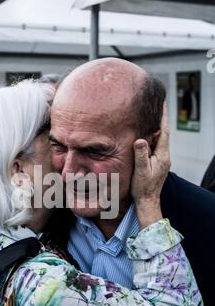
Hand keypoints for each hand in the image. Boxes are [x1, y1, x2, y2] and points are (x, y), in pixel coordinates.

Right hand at [131, 104, 170, 228]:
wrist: (147, 201)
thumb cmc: (143, 188)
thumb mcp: (140, 171)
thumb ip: (141, 154)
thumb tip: (141, 140)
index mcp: (162, 155)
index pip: (164, 131)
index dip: (163, 117)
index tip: (162, 103)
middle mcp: (164, 156)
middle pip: (163, 133)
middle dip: (159, 119)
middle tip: (154, 105)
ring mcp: (162, 160)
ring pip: (159, 140)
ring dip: (155, 128)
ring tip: (149, 117)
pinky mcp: (158, 163)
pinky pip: (156, 146)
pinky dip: (152, 138)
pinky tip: (146, 136)